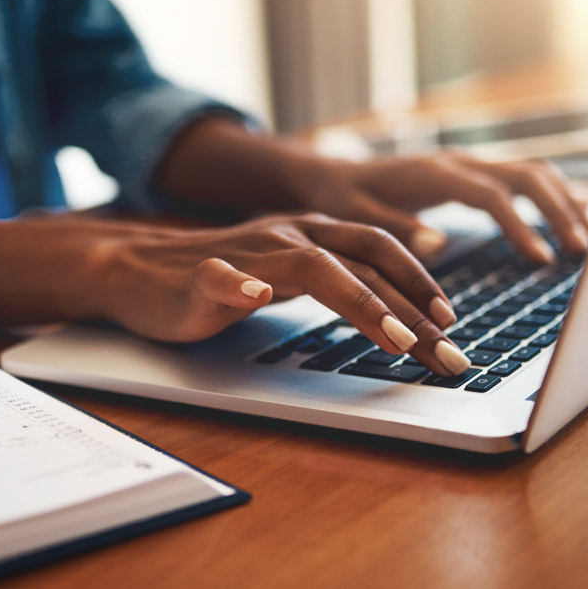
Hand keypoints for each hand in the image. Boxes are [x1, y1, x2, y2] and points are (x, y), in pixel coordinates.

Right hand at [0, 210, 472, 374]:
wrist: (133, 271)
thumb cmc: (212, 281)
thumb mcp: (284, 281)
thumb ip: (334, 286)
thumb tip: (402, 317)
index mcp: (310, 236)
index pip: (381, 254)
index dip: (422, 286)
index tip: (454, 329)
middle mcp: (288, 235)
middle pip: (366, 263)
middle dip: (414, 309)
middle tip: (446, 353)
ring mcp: (247, 252)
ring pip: (315, 267)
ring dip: (362, 303)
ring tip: (396, 339)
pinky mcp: (202, 275)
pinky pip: (223, 276)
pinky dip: (240, 283)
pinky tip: (254, 295)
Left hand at [299, 151, 587, 262]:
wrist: (331, 175)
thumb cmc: (340, 201)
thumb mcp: (356, 217)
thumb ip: (397, 229)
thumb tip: (438, 244)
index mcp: (435, 174)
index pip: (492, 195)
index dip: (521, 225)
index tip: (542, 259)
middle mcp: (459, 162)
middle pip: (526, 175)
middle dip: (559, 210)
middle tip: (582, 250)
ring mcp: (470, 164)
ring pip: (532, 171)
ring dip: (565, 200)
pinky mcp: (474, 172)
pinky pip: (525, 176)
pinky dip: (556, 192)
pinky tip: (583, 211)